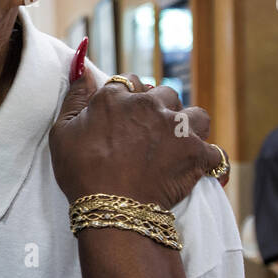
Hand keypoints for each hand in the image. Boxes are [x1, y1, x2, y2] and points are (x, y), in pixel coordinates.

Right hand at [50, 70, 221, 209]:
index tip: (125, 115)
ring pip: (196, 115)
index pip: (130, 82)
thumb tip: (82, 68)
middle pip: (165, 94)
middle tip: (149, 134)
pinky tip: (205, 169)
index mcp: (117, 97)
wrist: (112, 209)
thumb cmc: (81, 173)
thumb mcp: (62, 132)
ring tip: (179, 144)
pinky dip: (212, 163)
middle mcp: (150, 105)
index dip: (129, 98)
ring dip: (190, 127)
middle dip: (159, 109)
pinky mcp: (196, 155)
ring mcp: (177, 129)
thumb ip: (75, 97)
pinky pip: (216, 154)